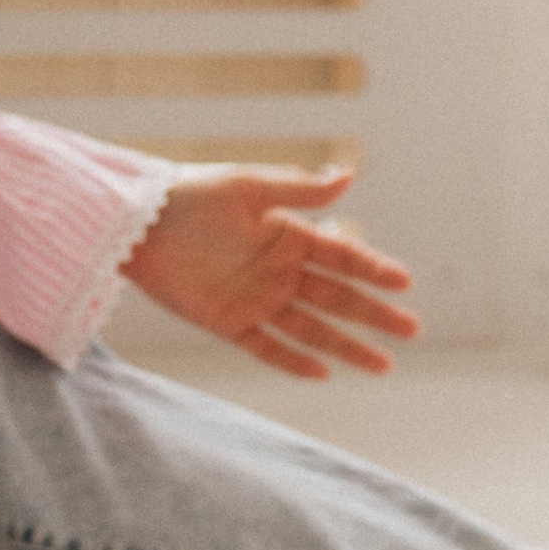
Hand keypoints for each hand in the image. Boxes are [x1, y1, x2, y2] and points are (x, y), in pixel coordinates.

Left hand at [120, 166, 419, 380]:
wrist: (136, 223)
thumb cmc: (192, 194)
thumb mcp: (249, 187)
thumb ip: (300, 189)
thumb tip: (350, 175)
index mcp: (288, 234)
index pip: (342, 256)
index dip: (374, 268)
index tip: (406, 282)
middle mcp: (279, 271)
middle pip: (338, 298)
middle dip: (375, 315)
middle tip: (412, 330)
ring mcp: (256, 300)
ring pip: (312, 329)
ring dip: (347, 346)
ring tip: (384, 365)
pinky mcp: (228, 324)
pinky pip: (268, 348)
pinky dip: (294, 362)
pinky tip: (324, 373)